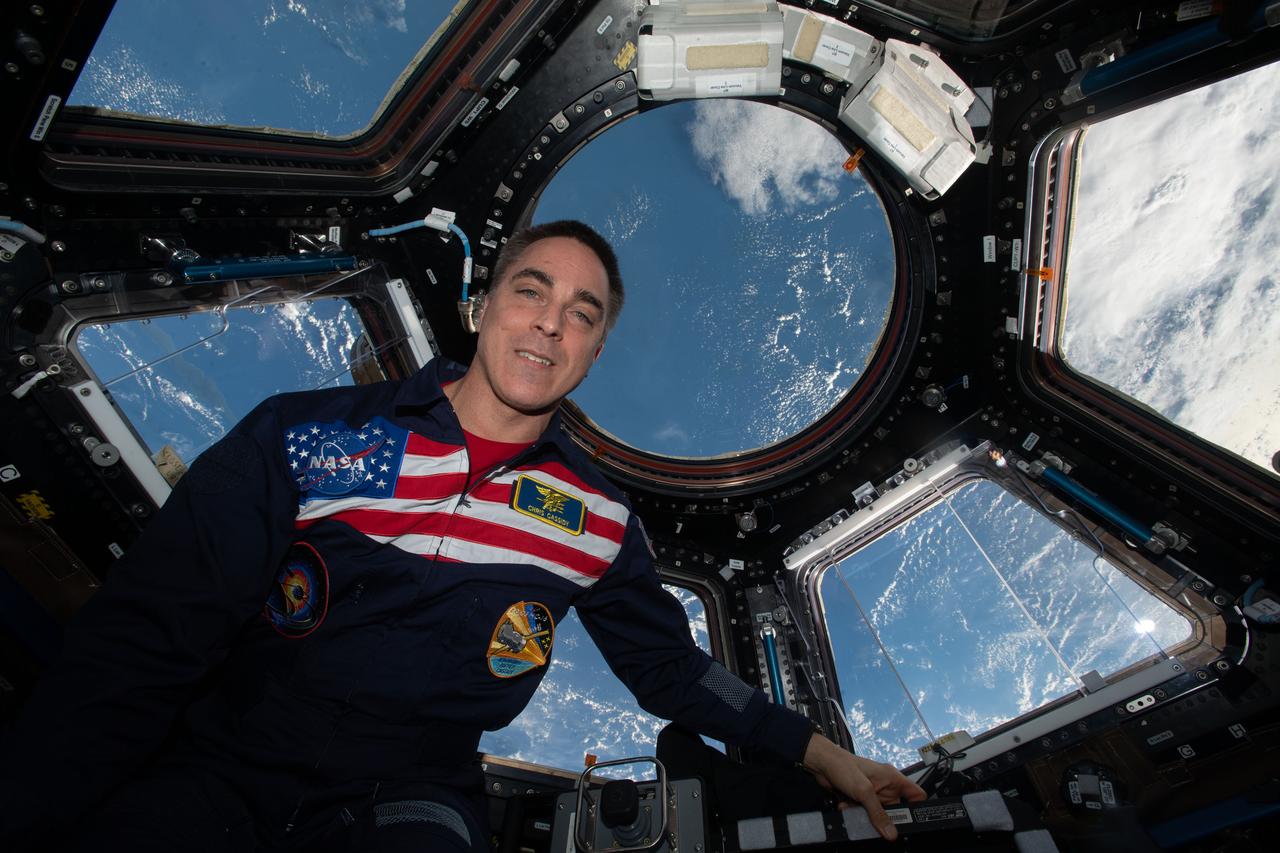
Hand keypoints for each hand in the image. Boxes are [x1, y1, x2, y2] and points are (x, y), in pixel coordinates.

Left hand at [802, 733, 926, 840]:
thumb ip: (878, 813)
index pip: (917, 795)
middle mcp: (886, 786)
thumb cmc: (843, 765)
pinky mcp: (861, 800)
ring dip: (865, 815)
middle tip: (876, 819)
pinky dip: (855, 813)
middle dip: (884, 817)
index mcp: (893, 778)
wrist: (821, 764)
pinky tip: (846, 804)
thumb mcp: (864, 791)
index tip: (911, 821)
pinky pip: (864, 814)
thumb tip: (891, 832)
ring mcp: (873, 794)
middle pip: (896, 811)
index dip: (917, 809)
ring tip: (854, 806)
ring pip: (878, 815)